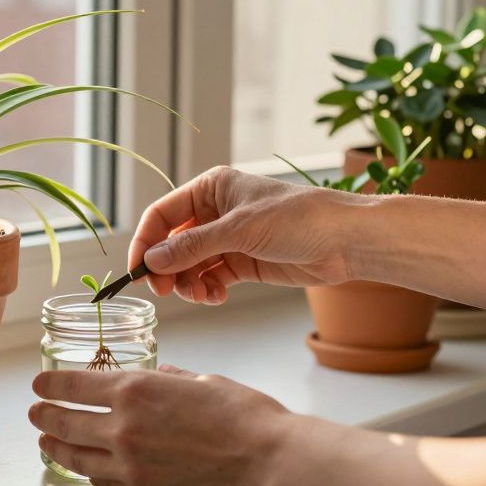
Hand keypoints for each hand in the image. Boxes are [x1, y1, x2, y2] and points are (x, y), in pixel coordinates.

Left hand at [30, 365, 291, 485]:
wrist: (271, 460)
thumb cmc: (245, 416)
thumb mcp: (203, 381)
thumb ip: (173, 378)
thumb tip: (163, 374)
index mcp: (134, 389)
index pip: (72, 385)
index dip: (50, 384)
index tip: (40, 384)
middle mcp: (123, 426)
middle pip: (65, 422)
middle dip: (45, 415)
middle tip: (36, 413)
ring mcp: (130, 464)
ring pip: (76, 457)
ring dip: (56, 447)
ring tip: (47, 442)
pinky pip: (104, 483)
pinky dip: (91, 475)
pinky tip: (88, 470)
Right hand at [128, 166, 356, 303]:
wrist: (347, 241)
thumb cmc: (299, 218)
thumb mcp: (240, 230)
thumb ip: (193, 246)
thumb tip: (152, 260)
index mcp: (211, 189)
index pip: (162, 214)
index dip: (146, 241)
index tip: (138, 270)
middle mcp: (215, 212)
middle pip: (172, 243)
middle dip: (167, 268)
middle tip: (166, 292)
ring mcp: (228, 239)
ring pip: (190, 265)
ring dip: (188, 283)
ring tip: (201, 295)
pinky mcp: (243, 262)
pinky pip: (210, 277)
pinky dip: (207, 289)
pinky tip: (215, 296)